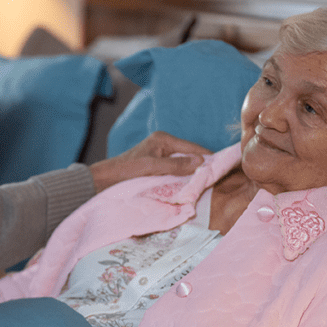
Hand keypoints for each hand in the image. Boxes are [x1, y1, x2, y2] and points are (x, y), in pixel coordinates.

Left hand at [88, 131, 209, 192]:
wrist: (104, 181)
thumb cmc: (125, 171)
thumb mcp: (152, 167)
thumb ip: (176, 165)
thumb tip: (201, 162)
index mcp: (163, 139)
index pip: (193, 148)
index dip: (207, 158)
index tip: (222, 168)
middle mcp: (163, 145)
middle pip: (190, 156)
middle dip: (201, 167)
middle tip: (216, 179)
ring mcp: (160, 156)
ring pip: (183, 165)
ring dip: (192, 174)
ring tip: (205, 185)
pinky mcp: (157, 167)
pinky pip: (176, 172)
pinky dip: (183, 178)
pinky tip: (190, 187)